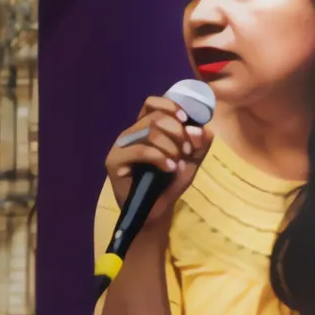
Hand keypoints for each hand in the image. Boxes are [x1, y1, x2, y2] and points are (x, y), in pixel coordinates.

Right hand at [104, 96, 211, 225]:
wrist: (155, 212)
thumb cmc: (170, 183)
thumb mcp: (191, 161)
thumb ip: (200, 143)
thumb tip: (200, 128)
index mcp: (145, 127)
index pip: (152, 103)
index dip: (170, 106)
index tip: (186, 119)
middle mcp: (131, 133)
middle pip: (156, 117)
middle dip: (178, 132)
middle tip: (187, 150)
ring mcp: (120, 146)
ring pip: (150, 132)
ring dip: (171, 146)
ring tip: (178, 162)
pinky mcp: (114, 161)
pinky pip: (141, 151)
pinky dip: (161, 158)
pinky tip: (170, 168)